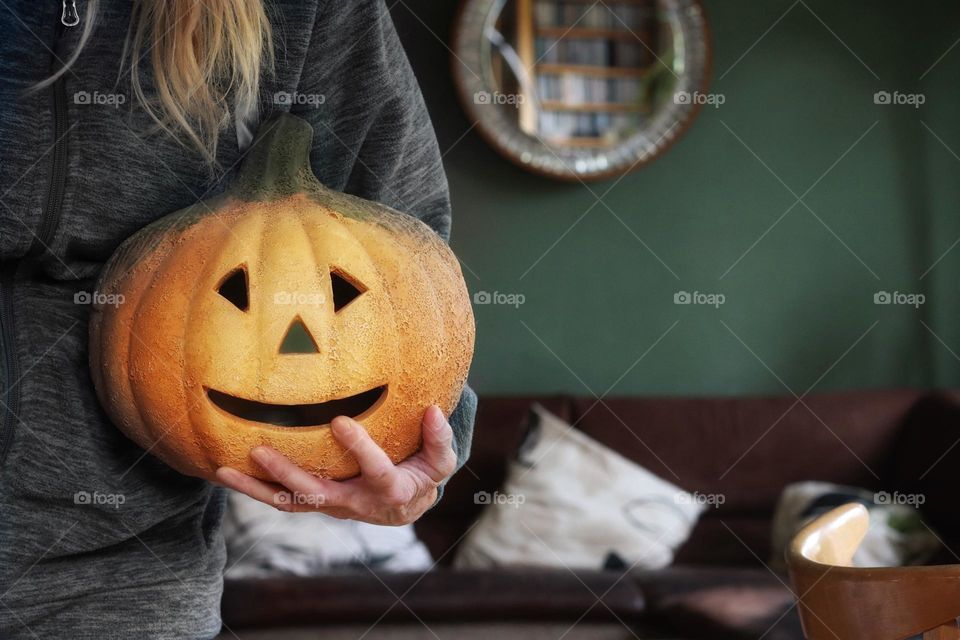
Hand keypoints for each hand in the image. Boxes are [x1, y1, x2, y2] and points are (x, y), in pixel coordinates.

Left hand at [215, 405, 456, 525]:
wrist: (406, 508)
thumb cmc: (423, 476)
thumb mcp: (440, 462)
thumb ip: (439, 439)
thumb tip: (433, 410)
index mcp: (389, 491)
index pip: (374, 469)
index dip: (359, 447)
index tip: (340, 420)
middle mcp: (354, 504)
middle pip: (315, 493)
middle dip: (287, 473)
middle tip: (259, 450)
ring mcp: (330, 506)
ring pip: (289, 503)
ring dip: (255, 489)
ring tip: (223, 470)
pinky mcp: (315, 504)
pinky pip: (282, 501)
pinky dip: (254, 490)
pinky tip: (227, 474)